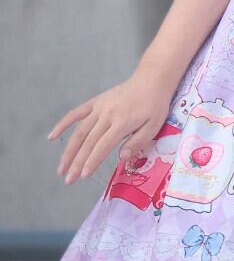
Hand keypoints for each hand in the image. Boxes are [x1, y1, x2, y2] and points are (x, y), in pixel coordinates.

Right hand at [48, 72, 172, 184]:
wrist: (151, 80)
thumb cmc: (155, 105)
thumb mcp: (154, 125)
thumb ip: (138, 141)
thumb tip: (121, 158)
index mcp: (122, 122)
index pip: (103, 146)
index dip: (92, 162)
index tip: (82, 176)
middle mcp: (107, 115)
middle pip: (88, 142)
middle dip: (77, 162)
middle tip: (68, 180)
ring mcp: (99, 107)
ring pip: (79, 132)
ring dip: (68, 151)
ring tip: (61, 168)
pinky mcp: (95, 102)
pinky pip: (75, 113)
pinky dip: (63, 124)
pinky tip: (52, 137)